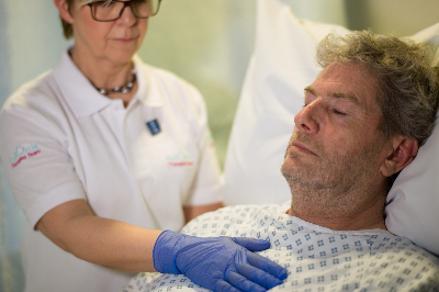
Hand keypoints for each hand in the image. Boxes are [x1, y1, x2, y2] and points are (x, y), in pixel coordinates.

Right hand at [153, 230, 286, 291]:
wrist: (188, 250)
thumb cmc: (211, 245)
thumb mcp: (231, 240)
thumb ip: (250, 243)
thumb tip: (268, 243)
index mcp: (239, 252)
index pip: (260, 261)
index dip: (273, 268)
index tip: (284, 274)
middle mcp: (233, 261)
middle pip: (254, 272)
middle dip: (269, 279)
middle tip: (281, 284)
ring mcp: (223, 271)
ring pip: (243, 282)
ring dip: (257, 288)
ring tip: (268, 291)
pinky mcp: (213, 281)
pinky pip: (227, 289)